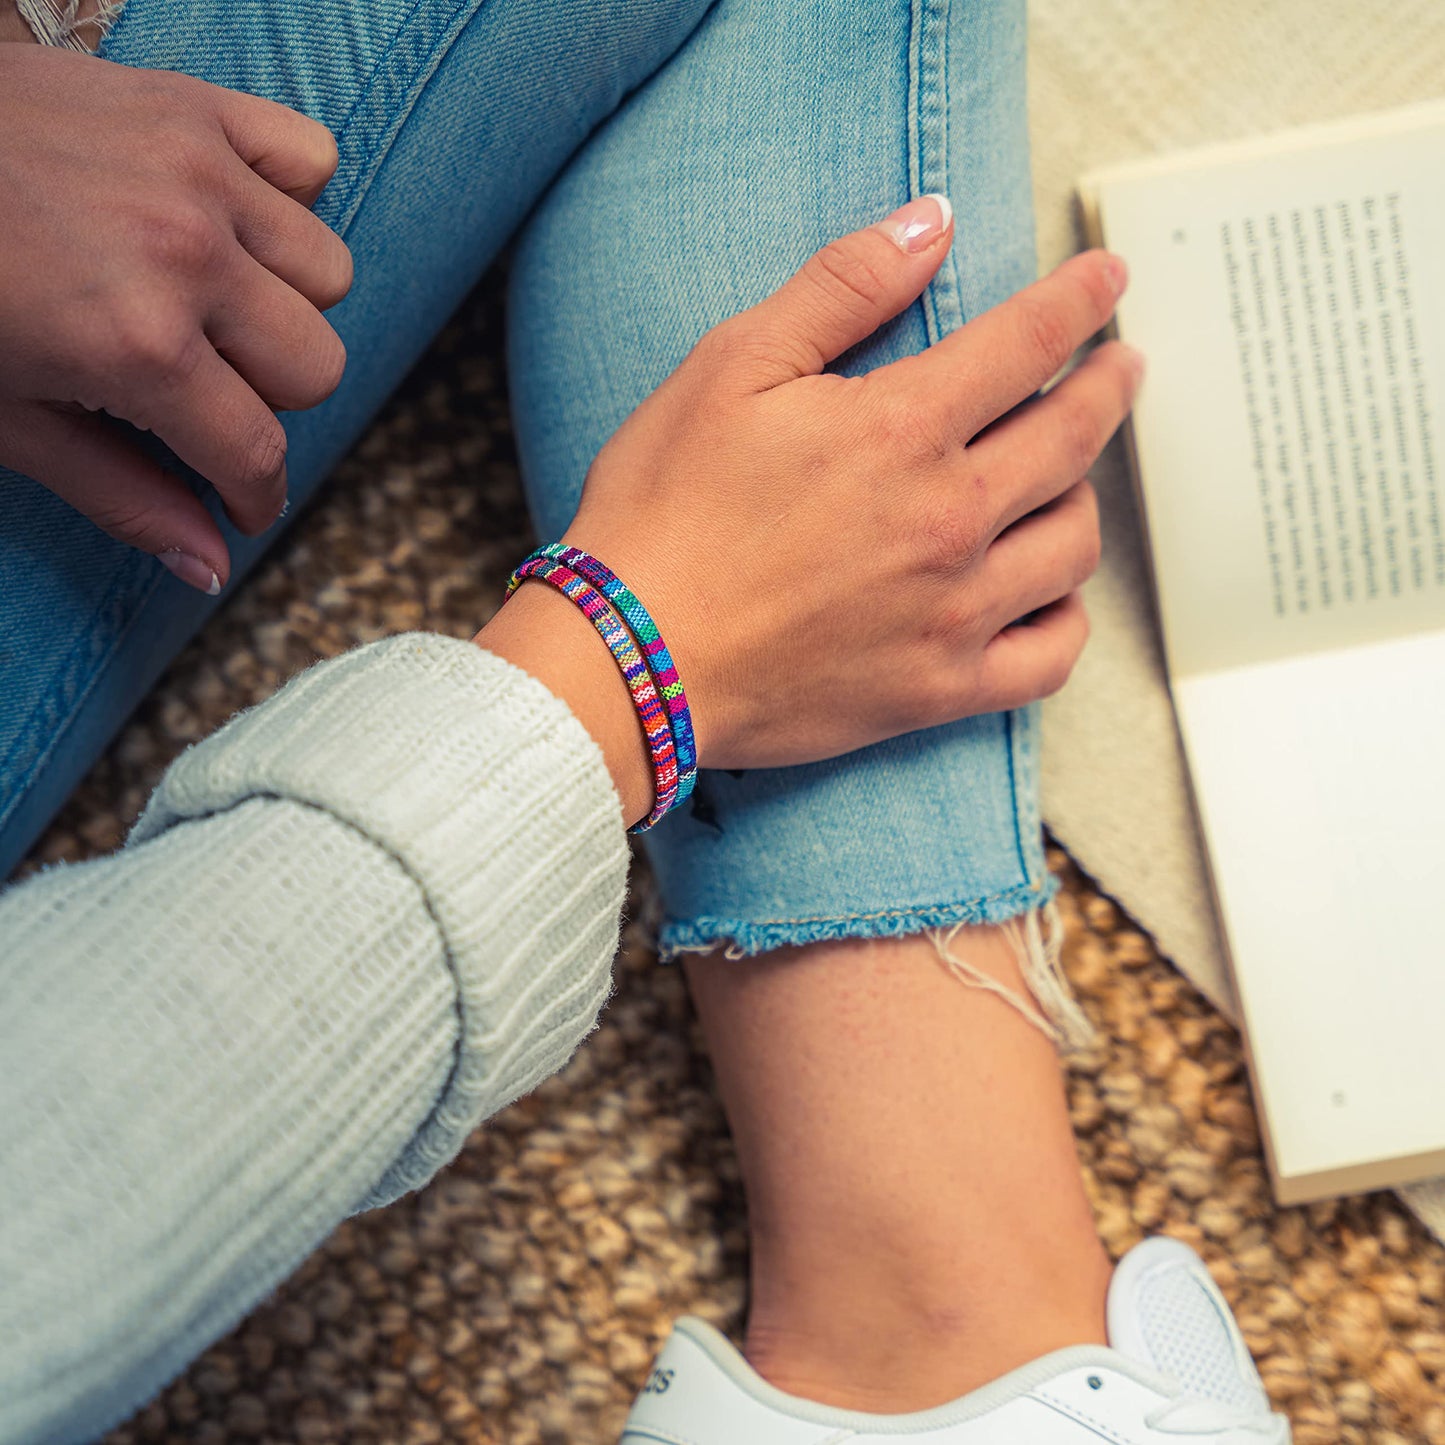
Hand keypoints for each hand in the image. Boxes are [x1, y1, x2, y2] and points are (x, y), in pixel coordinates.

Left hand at [0, 44, 352, 589]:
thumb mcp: (10, 418)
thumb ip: (122, 497)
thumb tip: (211, 567)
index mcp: (140, 347)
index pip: (258, 451)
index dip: (254, 493)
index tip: (240, 497)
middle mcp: (189, 258)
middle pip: (316, 366)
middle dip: (266, 399)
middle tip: (203, 389)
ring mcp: (199, 173)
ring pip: (327, 275)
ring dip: (283, 303)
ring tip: (215, 300)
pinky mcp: (193, 105)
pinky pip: (309, 159)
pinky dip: (288, 196)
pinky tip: (231, 221)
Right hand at [546, 196, 1137, 773]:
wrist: (630, 656)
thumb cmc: (665, 511)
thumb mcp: (732, 367)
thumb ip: (840, 288)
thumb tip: (930, 223)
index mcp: (901, 429)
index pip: (1028, 344)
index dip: (1080, 302)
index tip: (1107, 284)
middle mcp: (948, 519)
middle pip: (1074, 437)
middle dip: (1110, 386)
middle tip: (1121, 366)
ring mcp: (952, 613)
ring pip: (1073, 544)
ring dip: (1085, 496)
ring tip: (1072, 478)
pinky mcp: (938, 689)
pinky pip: (1049, 657)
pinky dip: (1068, 621)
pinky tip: (1052, 595)